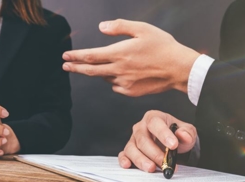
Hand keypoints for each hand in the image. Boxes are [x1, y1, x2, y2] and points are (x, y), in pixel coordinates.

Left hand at [63, 19, 199, 96]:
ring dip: (101, 72)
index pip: (90, 56)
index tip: (65, 56)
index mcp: (120, 53)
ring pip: (105, 77)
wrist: (178, 69)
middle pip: (91, 70)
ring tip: (104, 65)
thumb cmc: (163, 46)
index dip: (76, 56)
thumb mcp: (142, 29)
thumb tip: (101, 27)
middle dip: (76, 68)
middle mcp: (119, 70)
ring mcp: (124, 83)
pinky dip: (115, 80)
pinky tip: (122, 74)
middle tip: (65, 66)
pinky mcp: (131, 92)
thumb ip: (119, 27)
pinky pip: (116, 86)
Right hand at [118, 110, 196, 171]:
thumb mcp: (186, 131)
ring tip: (151, 168)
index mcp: (154, 118)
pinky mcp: (129, 151)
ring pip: (132, 148)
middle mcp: (140, 127)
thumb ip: (187, 132)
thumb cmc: (176, 135)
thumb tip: (183, 135)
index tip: (173, 145)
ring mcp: (133, 139)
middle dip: (154, 153)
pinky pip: (123, 155)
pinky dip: (124, 160)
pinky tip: (128, 165)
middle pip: (143, 139)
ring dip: (141, 160)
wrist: (172, 143)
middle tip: (165, 163)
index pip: (155, 123)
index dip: (163, 134)